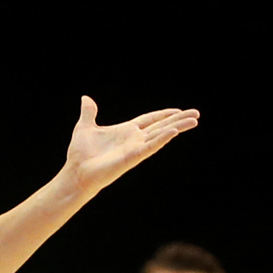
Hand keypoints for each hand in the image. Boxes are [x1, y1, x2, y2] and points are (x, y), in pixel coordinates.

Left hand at [64, 96, 198, 196]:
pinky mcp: (133, 157)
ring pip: (162, 135)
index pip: (150, 120)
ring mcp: (135, 149)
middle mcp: (134, 140)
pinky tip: (174, 131)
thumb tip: (86, 99)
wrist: (76, 173)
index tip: (178, 110)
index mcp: (126, 131)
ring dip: (178, 127)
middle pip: (162, 126)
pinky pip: (151, 146)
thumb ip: (89, 113)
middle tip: (196, 114)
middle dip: (179, 119)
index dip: (164, 114)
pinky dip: (162, 138)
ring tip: (194, 121)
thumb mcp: (85, 127)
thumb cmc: (80, 155)